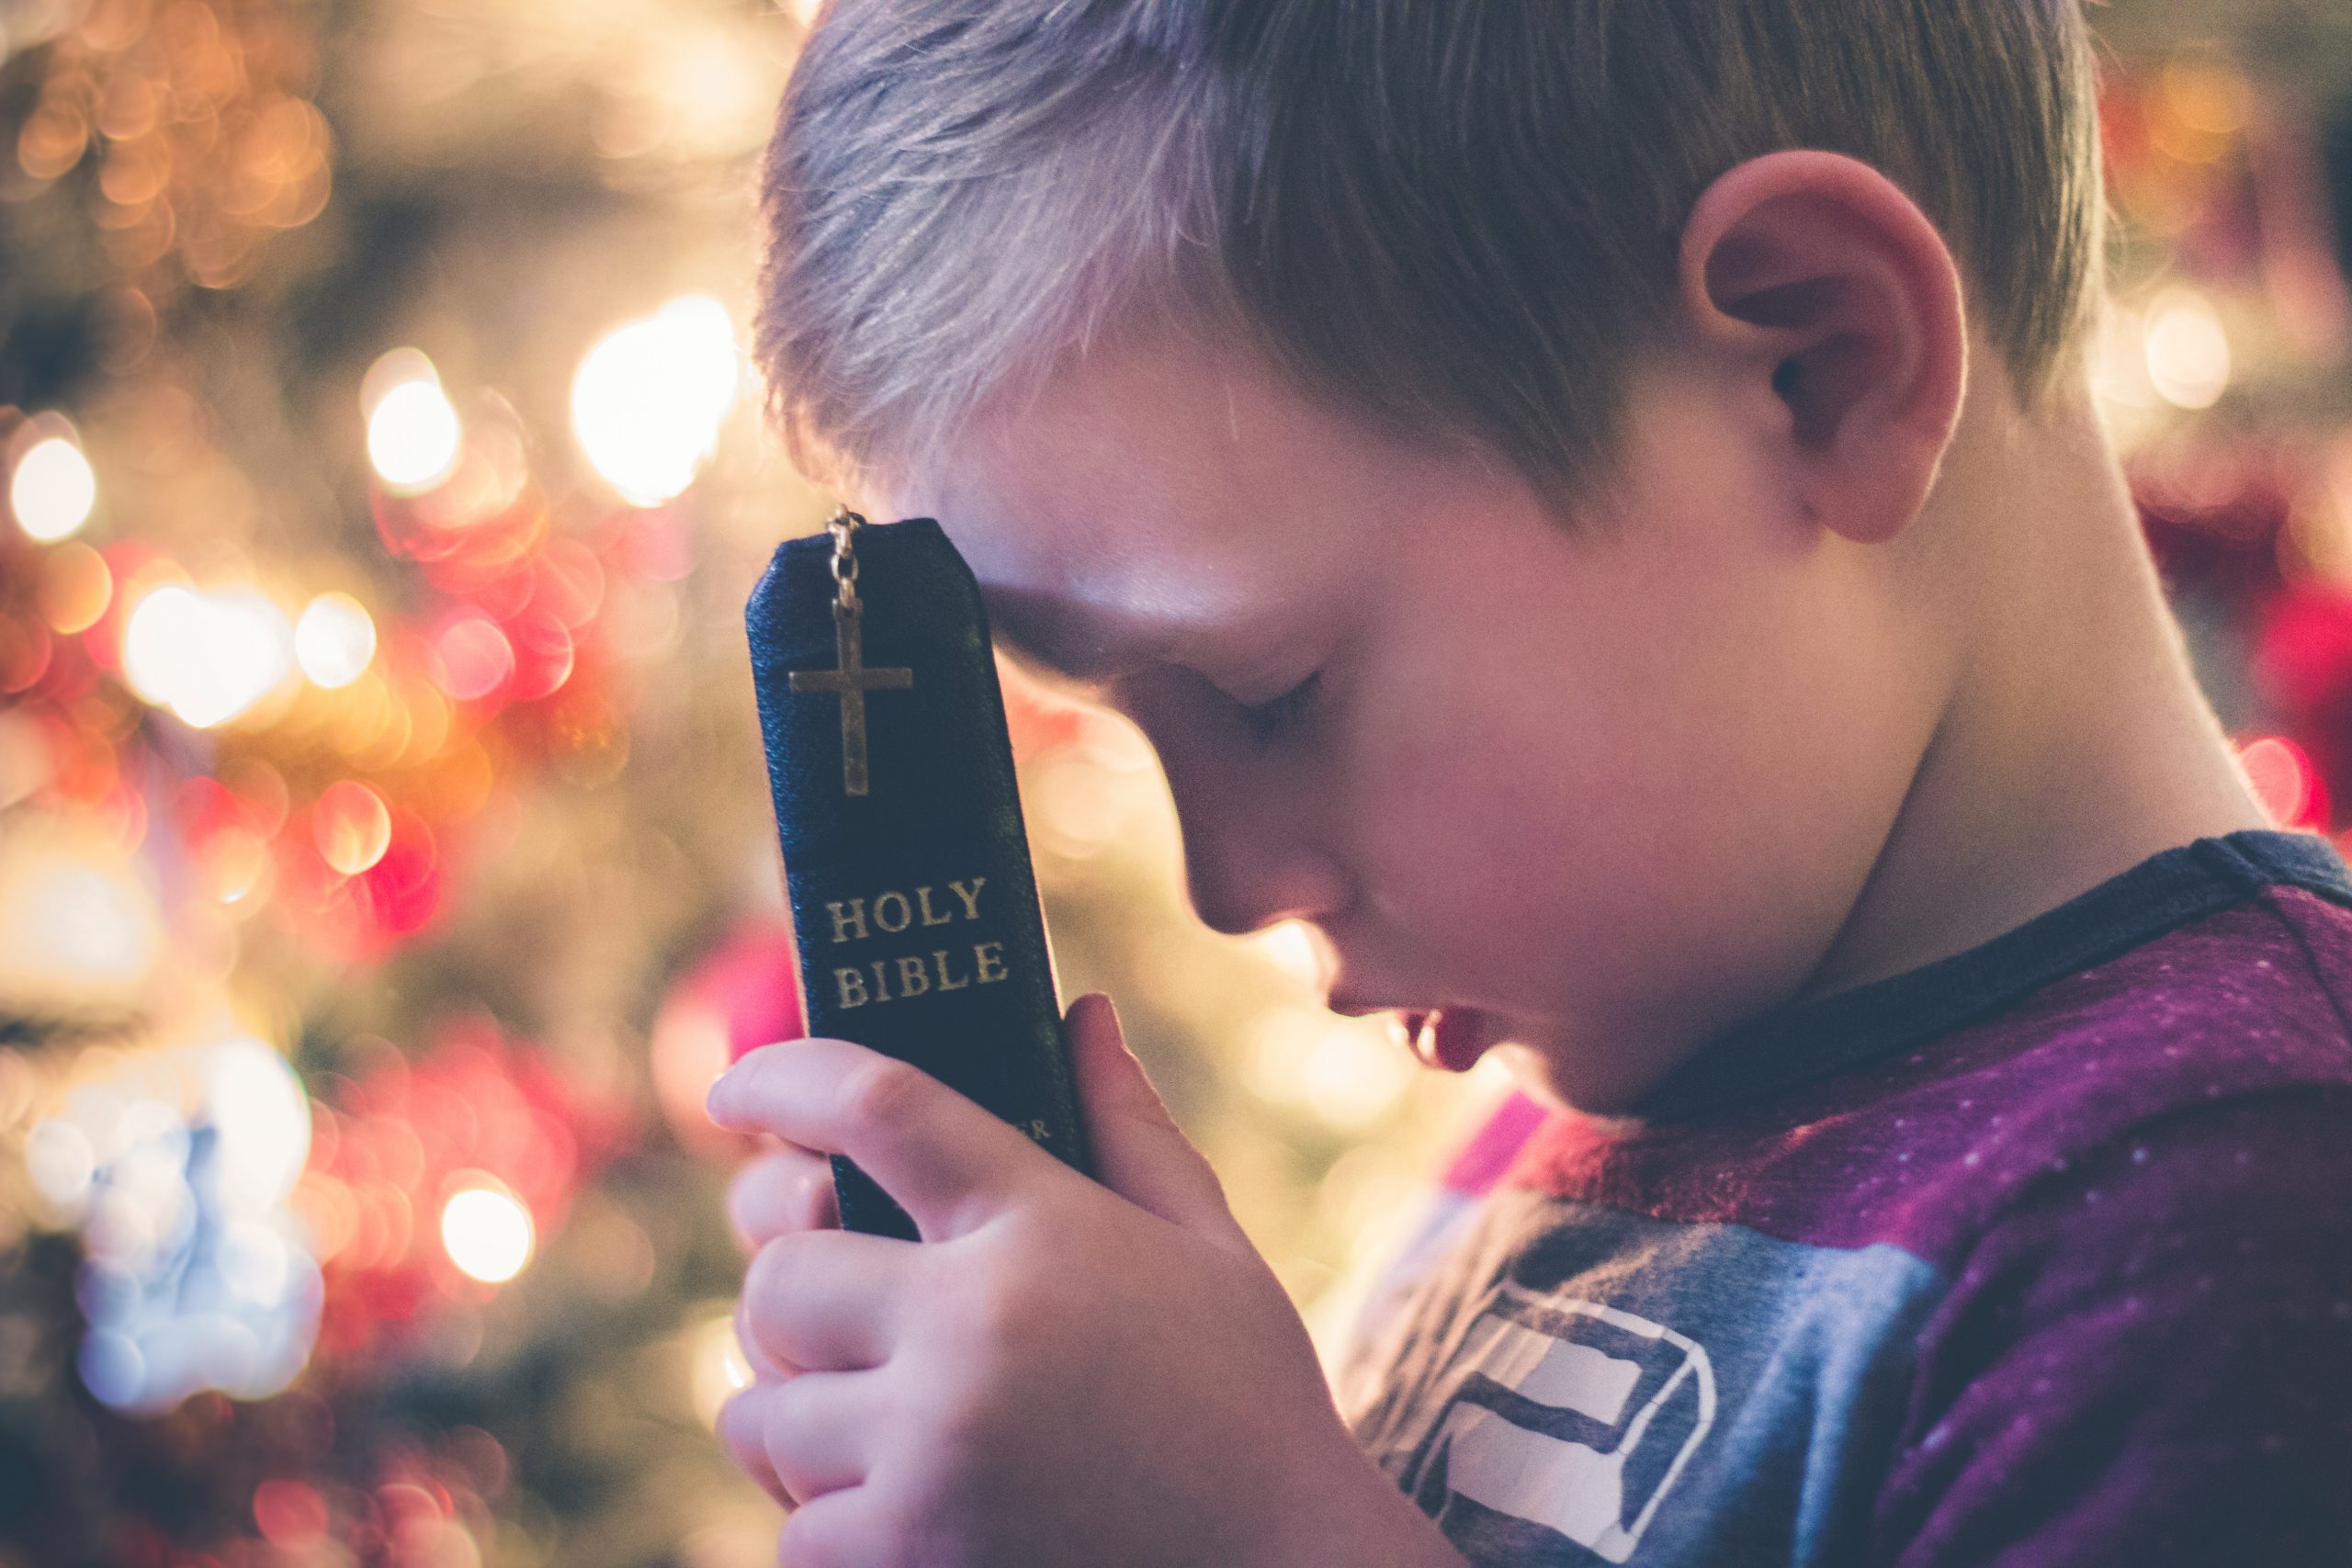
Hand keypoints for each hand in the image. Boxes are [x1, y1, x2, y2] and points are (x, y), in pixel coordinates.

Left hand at [707, 993, 1466, 1567]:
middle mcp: (971, 1329)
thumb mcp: (1210, 1248)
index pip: (879, 1105)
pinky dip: (825, 1525)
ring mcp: (930, 1454)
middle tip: (841, 1313)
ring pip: (760, 1413)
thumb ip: (1128, 1126)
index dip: (786, 1077)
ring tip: (871, 1422)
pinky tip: (898, 1511)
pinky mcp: (906, 1559)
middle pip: (780, 1274)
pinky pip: (791, 1534)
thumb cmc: (1253, 1407)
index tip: (737, 1090)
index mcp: (1044, 1228)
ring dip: (798, 1415)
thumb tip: (1077, 1013)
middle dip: (797, 1291)